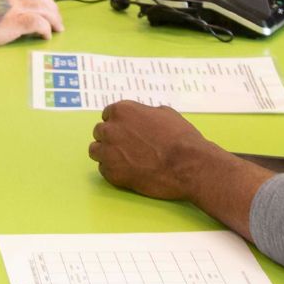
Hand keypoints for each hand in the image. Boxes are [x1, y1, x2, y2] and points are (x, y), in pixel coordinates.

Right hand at [0, 0, 63, 46]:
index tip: (46, 0)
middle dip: (52, 7)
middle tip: (57, 17)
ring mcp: (15, 6)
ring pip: (44, 9)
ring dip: (54, 19)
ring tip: (58, 28)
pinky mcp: (17, 22)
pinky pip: (39, 23)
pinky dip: (46, 29)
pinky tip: (46, 35)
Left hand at [88, 100, 222, 200]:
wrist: (188, 165)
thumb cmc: (181, 137)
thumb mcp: (164, 113)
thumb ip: (144, 113)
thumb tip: (141, 118)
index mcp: (122, 110)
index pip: (108, 114)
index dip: (119, 123)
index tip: (127, 131)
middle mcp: (110, 129)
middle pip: (100, 132)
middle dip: (112, 138)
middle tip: (127, 146)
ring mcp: (108, 152)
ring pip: (96, 150)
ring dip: (107, 153)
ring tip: (124, 160)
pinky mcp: (111, 173)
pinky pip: (103, 169)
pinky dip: (113, 170)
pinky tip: (129, 171)